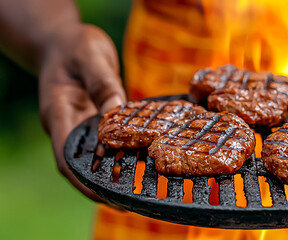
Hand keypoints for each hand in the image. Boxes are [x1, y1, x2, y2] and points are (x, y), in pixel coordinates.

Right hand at [39, 24, 125, 204]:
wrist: (63, 41)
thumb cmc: (75, 46)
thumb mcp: (91, 57)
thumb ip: (103, 84)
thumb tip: (117, 112)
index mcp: (59, 112)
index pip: (67, 155)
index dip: (84, 179)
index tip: (106, 194)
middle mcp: (67, 124)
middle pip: (79, 164)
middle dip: (100, 185)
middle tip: (130, 200)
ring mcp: (78, 124)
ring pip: (92, 157)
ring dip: (110, 174)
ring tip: (137, 188)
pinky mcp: (91, 121)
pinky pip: (103, 143)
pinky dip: (117, 155)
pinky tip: (138, 162)